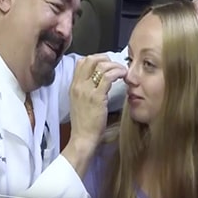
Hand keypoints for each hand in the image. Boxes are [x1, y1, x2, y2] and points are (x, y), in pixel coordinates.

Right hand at [63, 55, 126, 174]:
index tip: (107, 65)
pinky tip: (123, 76)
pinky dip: (118, 72)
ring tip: (123, 72)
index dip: (96, 59)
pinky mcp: (96, 96)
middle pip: (90, 59)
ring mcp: (86, 90)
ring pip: (100, 65)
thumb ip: (85, 90)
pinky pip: (108, 76)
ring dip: (115, 65)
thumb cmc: (84, 124)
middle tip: (116, 66)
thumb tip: (98, 81)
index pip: (82, 62)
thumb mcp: (80, 103)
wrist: (82, 138)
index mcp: (73, 86)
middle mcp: (78, 85)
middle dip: (106, 59)